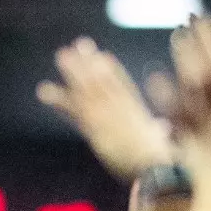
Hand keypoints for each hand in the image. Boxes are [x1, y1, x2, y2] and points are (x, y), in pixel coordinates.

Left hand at [39, 38, 173, 178]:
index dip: (112, 70)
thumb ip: (157, 131)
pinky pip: (75, 112)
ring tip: (62, 56)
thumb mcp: (161, 141)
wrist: (154, 166)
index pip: (123, 85)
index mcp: (136, 111)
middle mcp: (120, 108)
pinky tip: (47, 91)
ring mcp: (107, 116)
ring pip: (86, 89)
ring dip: (73, 72)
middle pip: (102, 80)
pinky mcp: (95, 129)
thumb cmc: (162, 159)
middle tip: (79, 44)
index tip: (103, 56)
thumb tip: (161, 127)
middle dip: (90, 62)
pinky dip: (61, 99)